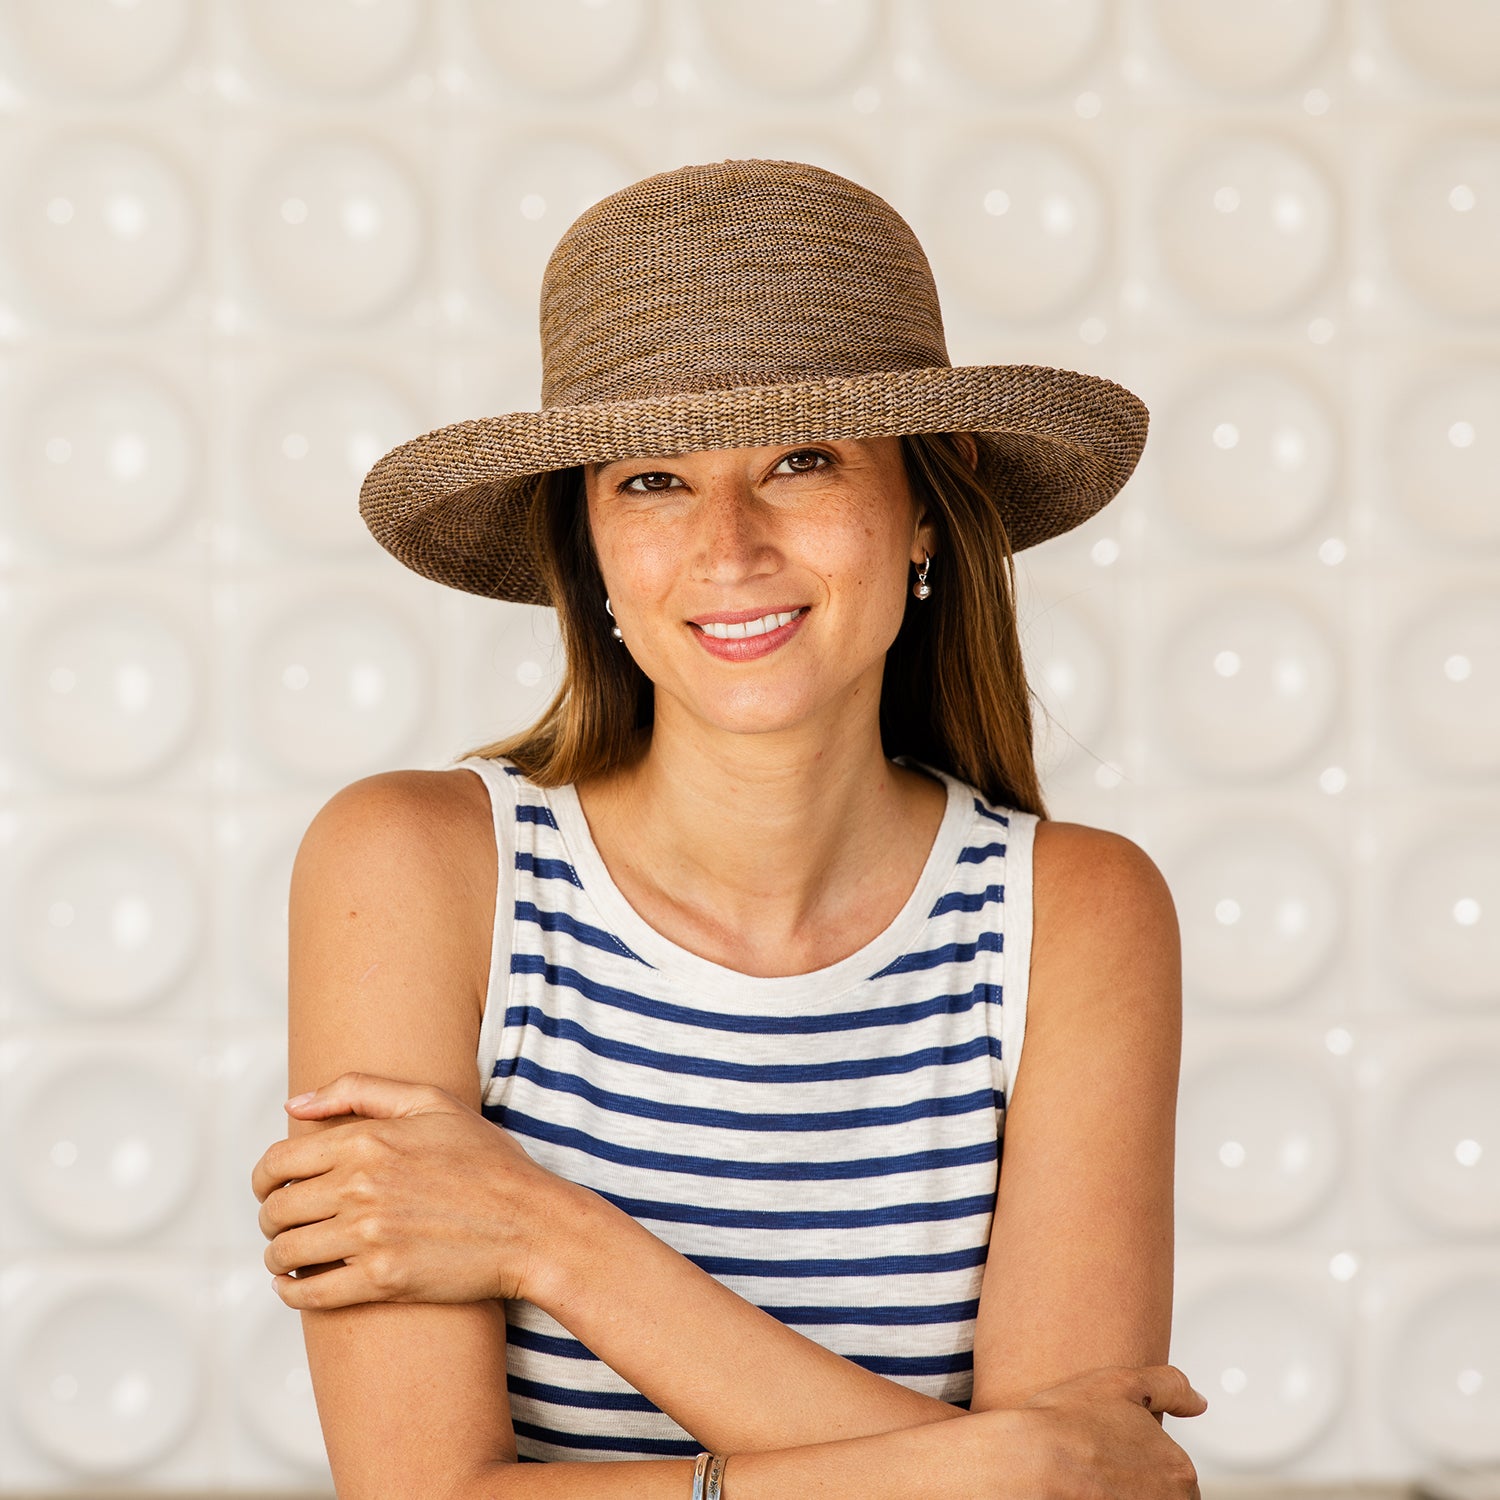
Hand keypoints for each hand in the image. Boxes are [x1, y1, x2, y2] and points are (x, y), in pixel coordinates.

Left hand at [250, 1071, 570, 1310]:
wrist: (531, 1225)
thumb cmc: (487, 1161)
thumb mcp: (432, 1103)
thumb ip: (359, 1090)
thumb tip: (295, 1105)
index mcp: (368, 1141)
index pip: (279, 1161)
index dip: (264, 1177)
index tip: (272, 1187)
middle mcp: (361, 1187)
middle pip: (276, 1209)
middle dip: (271, 1217)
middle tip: (284, 1223)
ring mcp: (369, 1237)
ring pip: (286, 1252)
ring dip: (279, 1255)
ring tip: (292, 1253)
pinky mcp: (381, 1281)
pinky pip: (308, 1293)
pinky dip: (292, 1291)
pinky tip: (299, 1284)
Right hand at [1003, 1364, 1206, 1499]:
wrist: (1028, 1465)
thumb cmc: (1067, 1426)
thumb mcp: (1121, 1383)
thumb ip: (1170, 1387)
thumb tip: (1197, 1402)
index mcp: (1178, 1470)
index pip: (1176, 1478)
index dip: (1142, 1463)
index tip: (1115, 1457)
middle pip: (1161, 1497)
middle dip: (1136, 1486)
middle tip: (1099, 1470)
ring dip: (1120, 1494)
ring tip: (1087, 1484)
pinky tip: (1083, 1493)